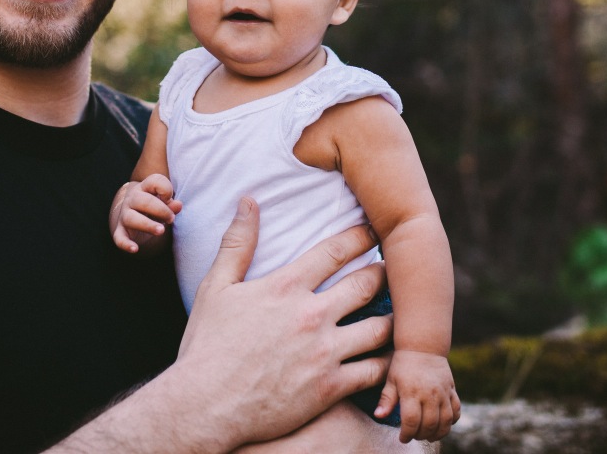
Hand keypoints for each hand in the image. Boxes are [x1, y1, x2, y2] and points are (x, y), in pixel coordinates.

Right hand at [110, 173, 180, 252]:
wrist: (135, 213)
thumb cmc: (154, 206)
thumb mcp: (164, 203)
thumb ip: (172, 204)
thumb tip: (178, 205)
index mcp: (144, 187)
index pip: (154, 181)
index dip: (166, 189)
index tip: (170, 198)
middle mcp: (132, 199)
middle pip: (144, 201)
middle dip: (161, 210)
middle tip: (171, 219)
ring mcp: (125, 214)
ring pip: (131, 218)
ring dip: (148, 225)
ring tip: (161, 231)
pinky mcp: (121, 230)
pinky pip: (119, 237)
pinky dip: (125, 244)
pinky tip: (135, 249)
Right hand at [172, 198, 392, 446]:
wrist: (206, 405)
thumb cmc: (207, 346)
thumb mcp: (215, 287)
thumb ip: (237, 243)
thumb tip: (248, 201)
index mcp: (286, 287)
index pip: (336, 251)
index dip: (361, 236)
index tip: (375, 230)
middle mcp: (312, 315)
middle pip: (367, 284)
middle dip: (385, 273)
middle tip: (395, 269)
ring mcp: (325, 353)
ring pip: (380, 328)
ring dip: (393, 318)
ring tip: (400, 313)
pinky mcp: (330, 388)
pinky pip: (374, 371)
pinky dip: (387, 363)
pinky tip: (390, 359)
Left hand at [377, 349, 460, 442]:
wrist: (423, 345)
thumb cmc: (403, 363)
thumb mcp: (391, 379)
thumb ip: (386, 399)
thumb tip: (378, 415)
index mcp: (412, 392)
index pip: (411, 422)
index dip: (407, 434)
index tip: (402, 438)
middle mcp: (429, 394)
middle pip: (429, 425)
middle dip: (421, 435)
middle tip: (414, 436)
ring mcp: (443, 392)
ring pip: (445, 421)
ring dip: (438, 433)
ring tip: (429, 435)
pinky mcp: (452, 390)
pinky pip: (456, 410)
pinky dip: (451, 421)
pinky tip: (443, 423)